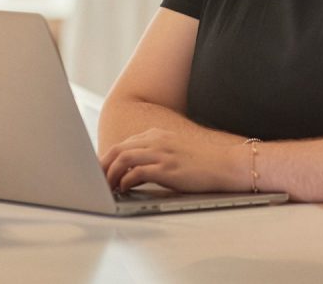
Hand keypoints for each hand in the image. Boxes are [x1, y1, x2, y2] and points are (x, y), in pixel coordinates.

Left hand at [100, 128, 242, 193]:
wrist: (227, 163)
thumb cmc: (203, 161)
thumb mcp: (175, 150)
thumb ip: (155, 154)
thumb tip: (134, 169)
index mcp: (157, 135)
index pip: (124, 144)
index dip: (108, 158)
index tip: (100, 170)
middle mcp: (157, 140)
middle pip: (119, 149)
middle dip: (103, 165)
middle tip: (96, 180)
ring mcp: (162, 153)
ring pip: (124, 159)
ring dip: (111, 174)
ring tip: (107, 187)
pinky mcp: (168, 168)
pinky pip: (138, 172)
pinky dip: (127, 180)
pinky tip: (125, 188)